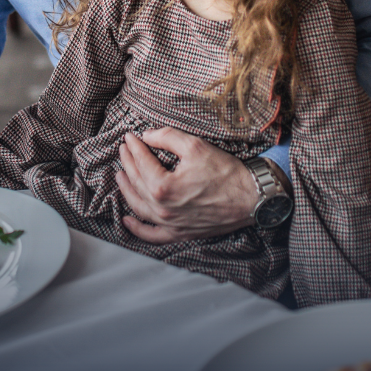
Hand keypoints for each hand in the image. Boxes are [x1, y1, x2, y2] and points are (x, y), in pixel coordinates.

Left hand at [115, 128, 253, 242]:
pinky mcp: (179, 233)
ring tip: (121, 175)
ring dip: (126, 190)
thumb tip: (147, 135)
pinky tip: (127, 220)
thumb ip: (167, 137)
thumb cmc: (226, 173)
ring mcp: (169, 224)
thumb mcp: (196, 146)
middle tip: (124, 150)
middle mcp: (162, 209)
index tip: (130, 138)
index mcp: (163, 187)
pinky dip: (137, 229)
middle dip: (128, 163)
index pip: (141, 162)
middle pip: (137, 183)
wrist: (250, 199)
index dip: (134, 147)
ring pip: (138, 207)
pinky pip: (152, 235)